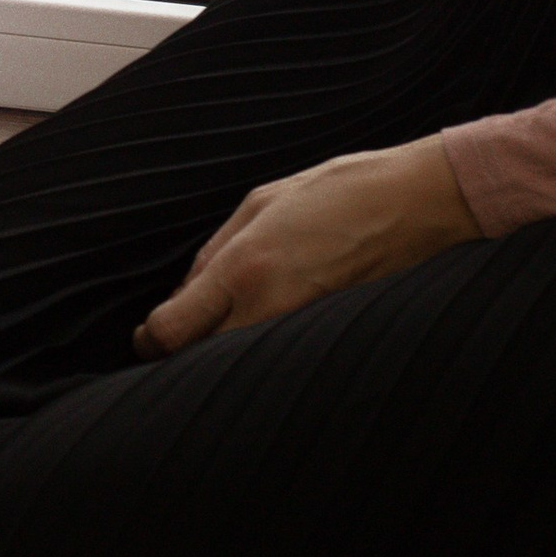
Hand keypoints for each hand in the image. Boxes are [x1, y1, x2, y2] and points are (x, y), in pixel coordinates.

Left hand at [134, 137, 480, 357]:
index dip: (150, 341)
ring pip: (236, 363)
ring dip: (220, 354)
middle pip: (199, 358)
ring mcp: (299, 327)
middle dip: (182, 353)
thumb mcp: (258, 204)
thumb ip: (214, 252)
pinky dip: (257, 351)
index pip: (173, 330)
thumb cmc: (334, 193)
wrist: (410, 205)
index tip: (145, 338)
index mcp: (243, 267)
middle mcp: (267, 305)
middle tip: (176, 339)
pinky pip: (273, 356)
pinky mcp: (324, 336)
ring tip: (220, 333)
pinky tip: (260, 332)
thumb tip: (183, 294)